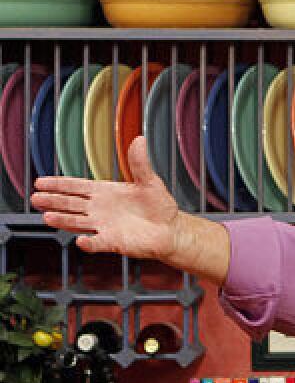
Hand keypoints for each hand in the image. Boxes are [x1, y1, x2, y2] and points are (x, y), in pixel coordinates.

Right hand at [31, 136, 181, 259]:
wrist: (171, 229)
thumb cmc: (159, 206)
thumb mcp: (150, 181)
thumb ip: (140, 163)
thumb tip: (139, 139)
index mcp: (105, 192)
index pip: (76, 186)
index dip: (58, 184)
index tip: (39, 182)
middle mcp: (99, 209)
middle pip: (70, 204)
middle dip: (53, 201)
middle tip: (36, 198)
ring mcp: (104, 226)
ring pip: (77, 222)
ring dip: (63, 220)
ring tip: (48, 217)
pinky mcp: (113, 242)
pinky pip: (98, 243)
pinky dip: (89, 243)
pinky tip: (80, 240)